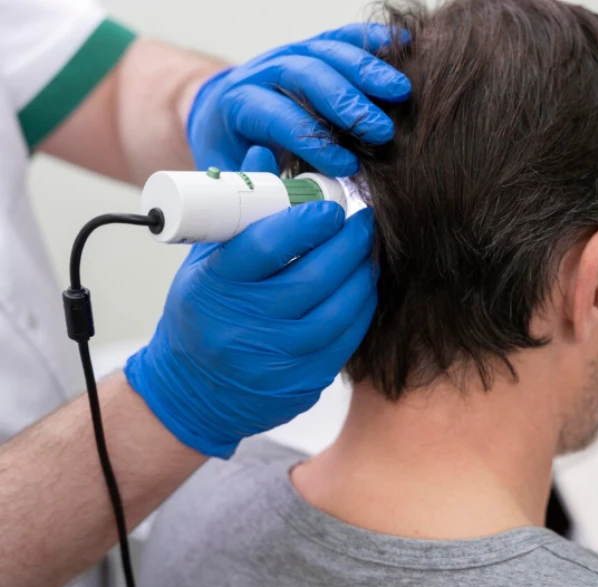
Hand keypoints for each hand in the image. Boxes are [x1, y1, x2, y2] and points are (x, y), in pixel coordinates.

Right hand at [125, 147, 375, 456]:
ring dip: (362, 274)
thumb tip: (262, 151)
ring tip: (368, 250)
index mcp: (216, 287)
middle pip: (313, 276)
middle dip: (348, 243)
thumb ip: (237, 210)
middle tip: (363, 220)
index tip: (330, 205)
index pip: (265, 246)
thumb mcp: (206, 261)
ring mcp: (276, 358)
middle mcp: (244, 325)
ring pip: (338, 309)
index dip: (306, 221)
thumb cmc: (202, 312)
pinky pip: (346, 339)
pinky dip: (361, 308)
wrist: (194, 391)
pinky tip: (364, 286)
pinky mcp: (303, 382)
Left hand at [188, 23, 410, 175]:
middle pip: (306, 75)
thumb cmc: (238, 155)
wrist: (229, 119)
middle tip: (382, 131)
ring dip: (368, 70)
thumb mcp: (237, 177)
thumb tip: (294, 192)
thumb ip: (261, 183)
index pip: (276, 115)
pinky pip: (344, 36)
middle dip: (346, 102)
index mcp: (239, 104)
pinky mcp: (316, 46)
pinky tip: (402, 44)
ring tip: (401, 92)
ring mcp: (292, 53)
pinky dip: (374, 38)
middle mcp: (265, 71)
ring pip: (328, 50)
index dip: (313, 140)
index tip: (347, 167)